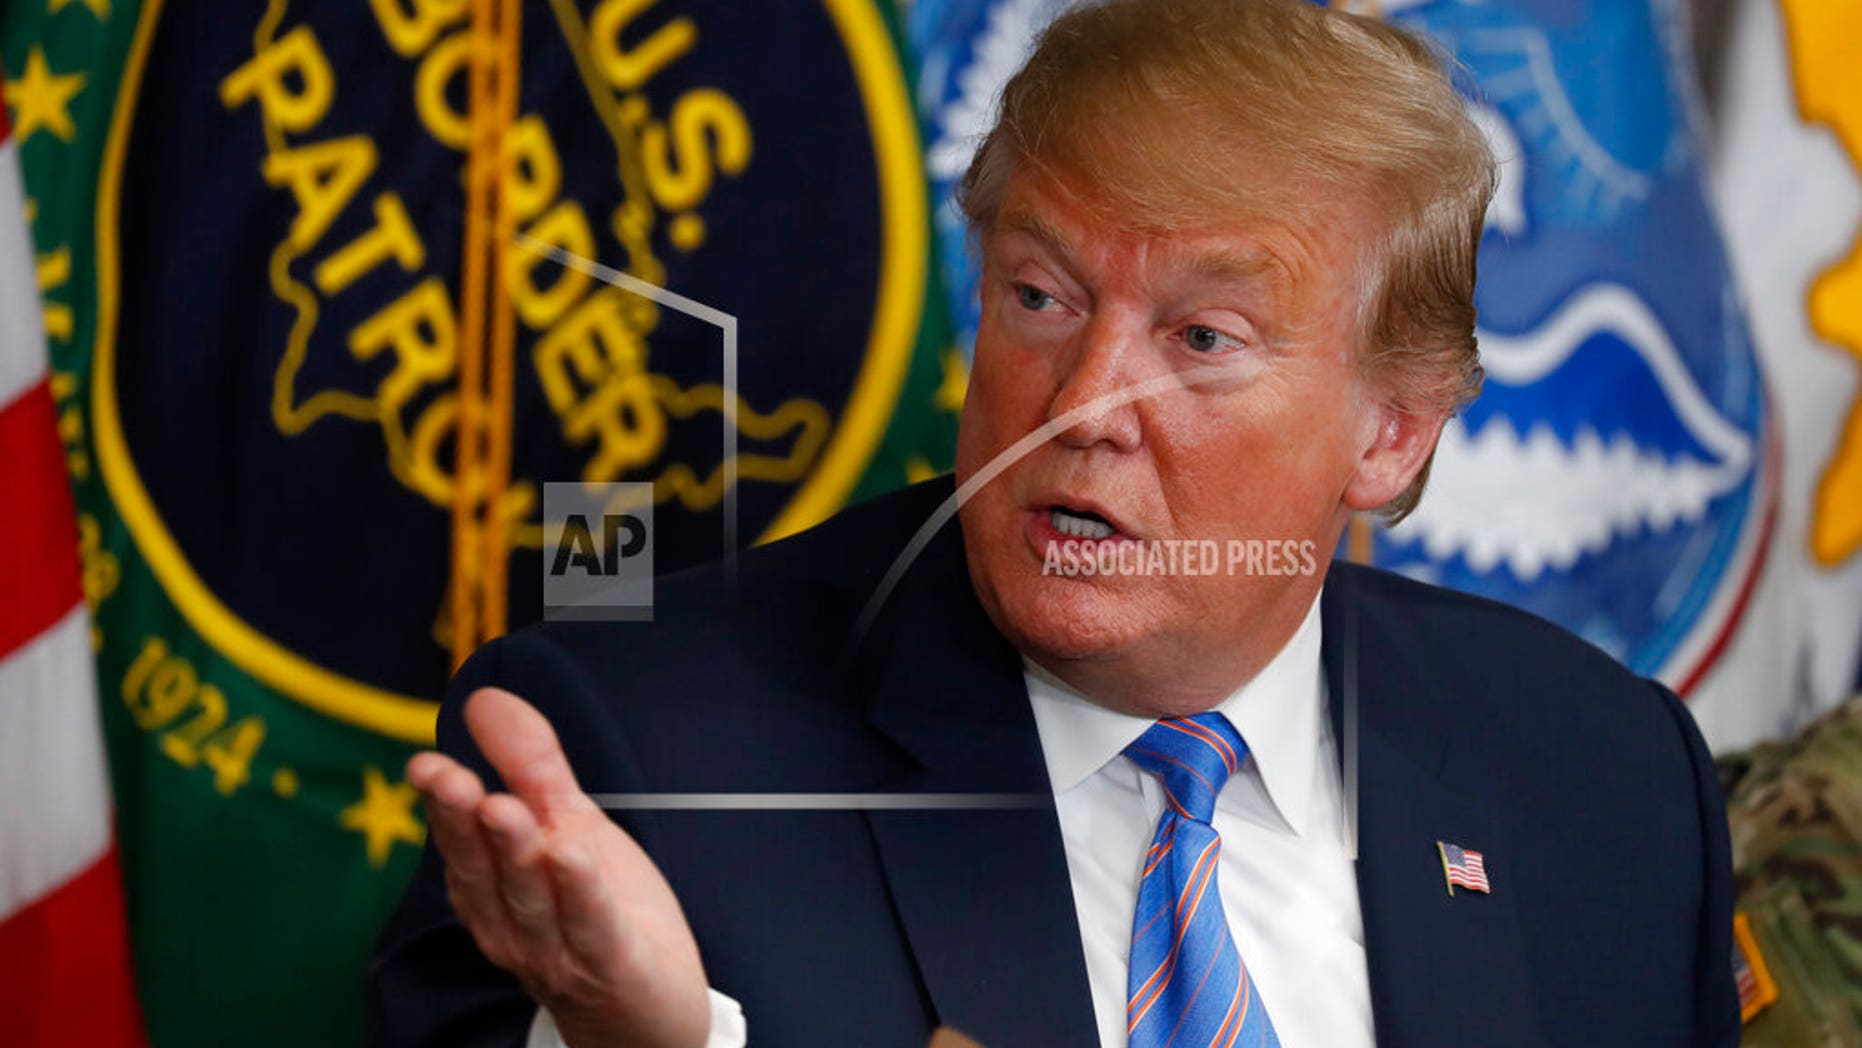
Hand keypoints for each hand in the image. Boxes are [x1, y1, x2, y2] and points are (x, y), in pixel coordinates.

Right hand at [407, 687, 710, 1047]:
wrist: (645, 1008)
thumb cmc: (598, 912)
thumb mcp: (568, 825)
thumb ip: (530, 765)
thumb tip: (483, 697)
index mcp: (496, 884)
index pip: (463, 839)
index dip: (443, 804)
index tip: (425, 764)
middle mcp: (512, 921)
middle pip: (484, 867)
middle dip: (464, 823)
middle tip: (451, 779)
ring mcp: (556, 948)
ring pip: (530, 896)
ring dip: (514, 852)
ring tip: (502, 808)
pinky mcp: (607, 964)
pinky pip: (589, 926)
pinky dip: (579, 892)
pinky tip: (570, 856)